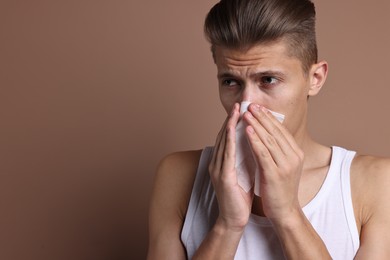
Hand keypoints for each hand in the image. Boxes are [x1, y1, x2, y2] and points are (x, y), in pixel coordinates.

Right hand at [209, 103, 253, 231]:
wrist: (233, 219)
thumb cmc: (239, 198)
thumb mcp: (242, 174)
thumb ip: (243, 160)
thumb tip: (253, 145)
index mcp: (221, 163)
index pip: (227, 138)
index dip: (233, 123)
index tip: (241, 109)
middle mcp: (217, 163)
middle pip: (223, 136)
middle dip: (230, 119)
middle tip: (238, 103)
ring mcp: (218, 169)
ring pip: (223, 142)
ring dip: (229, 125)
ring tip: (236, 111)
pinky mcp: (223, 176)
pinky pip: (226, 154)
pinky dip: (229, 140)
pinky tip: (233, 129)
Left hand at [243, 104, 303, 221]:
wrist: (285, 210)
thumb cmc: (280, 187)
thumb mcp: (283, 164)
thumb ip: (278, 149)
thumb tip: (267, 132)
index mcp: (296, 152)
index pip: (280, 129)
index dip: (268, 117)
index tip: (257, 106)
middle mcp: (293, 156)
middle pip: (275, 131)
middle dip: (261, 116)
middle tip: (249, 105)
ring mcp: (285, 165)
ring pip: (269, 139)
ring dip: (256, 124)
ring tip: (245, 114)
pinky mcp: (275, 174)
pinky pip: (263, 153)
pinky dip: (255, 140)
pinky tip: (247, 131)